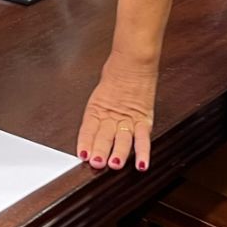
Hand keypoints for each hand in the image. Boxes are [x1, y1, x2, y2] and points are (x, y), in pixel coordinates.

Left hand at [76, 53, 158, 171]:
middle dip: (100, 150)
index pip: (88, 129)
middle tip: (96, 162)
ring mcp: (128, 118)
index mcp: (96, 110)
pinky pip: (144, 137)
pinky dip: (143, 152)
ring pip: (123, 138)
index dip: (85, 143)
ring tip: (115, 164)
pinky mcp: (143, 119)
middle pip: (105, 135)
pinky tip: (142, 164)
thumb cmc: (116, 77)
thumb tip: (89, 136)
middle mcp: (111, 116)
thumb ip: (96, 115)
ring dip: (119, 152)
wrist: (133, 62)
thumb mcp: (98, 96)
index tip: (82, 155)